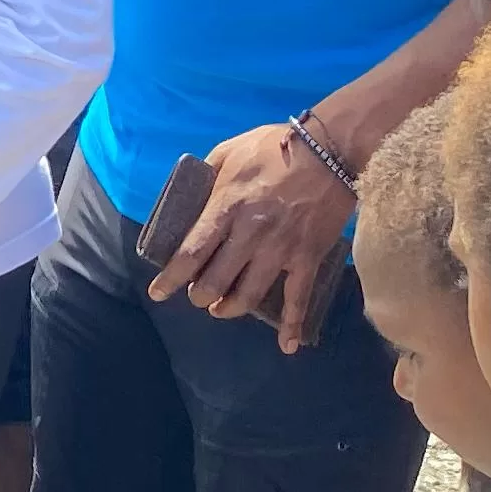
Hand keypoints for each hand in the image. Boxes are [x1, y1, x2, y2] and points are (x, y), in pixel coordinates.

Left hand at [151, 123, 356, 349]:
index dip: (171, 279)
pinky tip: (287, 346)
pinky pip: (300, 298)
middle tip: (198, 296)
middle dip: (201, 296)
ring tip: (222, 309)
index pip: (190, 253)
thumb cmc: (276, 145)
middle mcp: (250, 234)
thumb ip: (207, 174)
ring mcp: (280, 249)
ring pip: (249, 296)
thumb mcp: (230, 150)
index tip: (158, 293)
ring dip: (230, 309)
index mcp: (226, 207)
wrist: (332, 147)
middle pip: (215, 282)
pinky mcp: (308, 257)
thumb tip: (190, 193)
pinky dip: (293, 326)